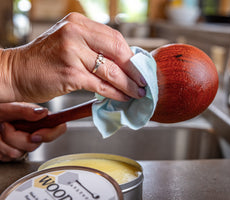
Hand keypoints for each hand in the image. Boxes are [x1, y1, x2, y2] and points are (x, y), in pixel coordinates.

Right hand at [0, 12, 145, 102]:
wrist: (16, 72)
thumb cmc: (44, 60)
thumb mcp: (69, 44)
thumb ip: (93, 47)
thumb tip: (123, 62)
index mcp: (78, 23)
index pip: (114, 37)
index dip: (131, 55)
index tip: (139, 68)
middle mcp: (75, 34)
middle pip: (117, 50)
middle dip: (134, 70)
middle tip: (144, 82)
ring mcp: (71, 53)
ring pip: (111, 70)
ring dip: (128, 84)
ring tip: (138, 93)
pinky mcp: (69, 73)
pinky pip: (100, 84)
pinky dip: (114, 93)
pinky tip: (122, 97)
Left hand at [0, 102, 65, 161]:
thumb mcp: (6, 107)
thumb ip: (23, 110)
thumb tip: (42, 113)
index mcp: (37, 118)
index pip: (58, 127)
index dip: (50, 134)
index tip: (34, 135)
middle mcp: (33, 130)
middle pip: (35, 144)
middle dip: (16, 137)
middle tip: (5, 126)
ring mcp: (23, 142)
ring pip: (20, 153)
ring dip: (4, 143)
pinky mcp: (12, 151)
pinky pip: (10, 158)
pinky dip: (0, 150)